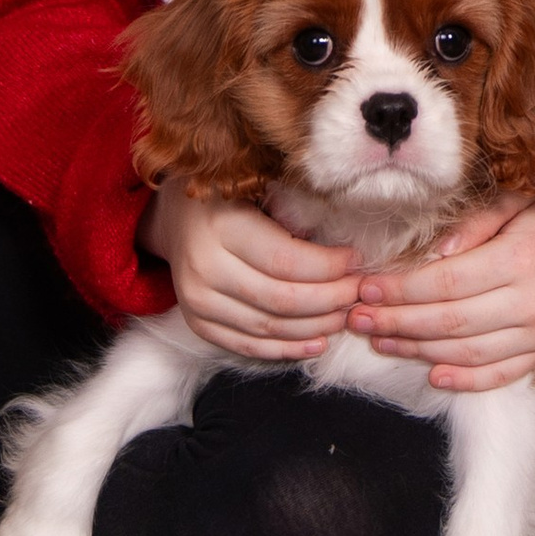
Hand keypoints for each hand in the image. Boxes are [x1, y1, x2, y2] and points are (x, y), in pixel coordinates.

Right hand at [142, 181, 358, 363]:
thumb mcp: (255, 186)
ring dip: (315, 328)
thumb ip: (292, 214)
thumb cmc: (226, 194)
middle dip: (330, 300)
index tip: (356, 260)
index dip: (328, 267)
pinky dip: (286, 349)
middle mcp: (204, 269)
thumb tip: (345, 248)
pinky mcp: (197, 324)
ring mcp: (197, 302)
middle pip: (281, 300)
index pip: (285, 260)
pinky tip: (317, 343)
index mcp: (220, 226)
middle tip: (359, 292)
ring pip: (268, 329)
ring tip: (346, 317)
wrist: (175, 216)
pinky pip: (248, 347)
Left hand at [349, 177, 534, 392]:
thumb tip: (429, 258)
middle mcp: (534, 303)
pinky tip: (431, 374)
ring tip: (381, 341)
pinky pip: (501, 375)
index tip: (365, 288)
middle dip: (397, 323)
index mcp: (522, 258)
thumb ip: (470, 228)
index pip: (447, 283)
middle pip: (451, 323)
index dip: (401, 289)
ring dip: (418, 352)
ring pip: (469, 354)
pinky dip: (465, 380)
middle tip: (357, 319)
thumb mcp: (511, 199)